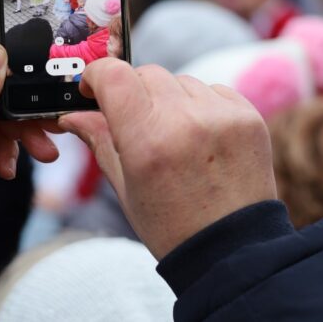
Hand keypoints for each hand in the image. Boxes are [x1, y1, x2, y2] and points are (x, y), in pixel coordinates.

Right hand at [59, 60, 276, 258]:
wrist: (234, 250)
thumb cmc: (173, 226)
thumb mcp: (126, 189)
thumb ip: (100, 141)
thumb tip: (74, 114)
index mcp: (147, 142)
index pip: (114, 76)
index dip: (97, 75)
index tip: (93, 87)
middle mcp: (185, 121)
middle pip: (146, 74)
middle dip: (133, 91)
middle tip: (136, 122)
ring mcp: (221, 116)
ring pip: (181, 81)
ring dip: (169, 99)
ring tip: (175, 138)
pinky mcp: (248, 116)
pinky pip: (214, 91)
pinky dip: (201, 106)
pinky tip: (203, 139)